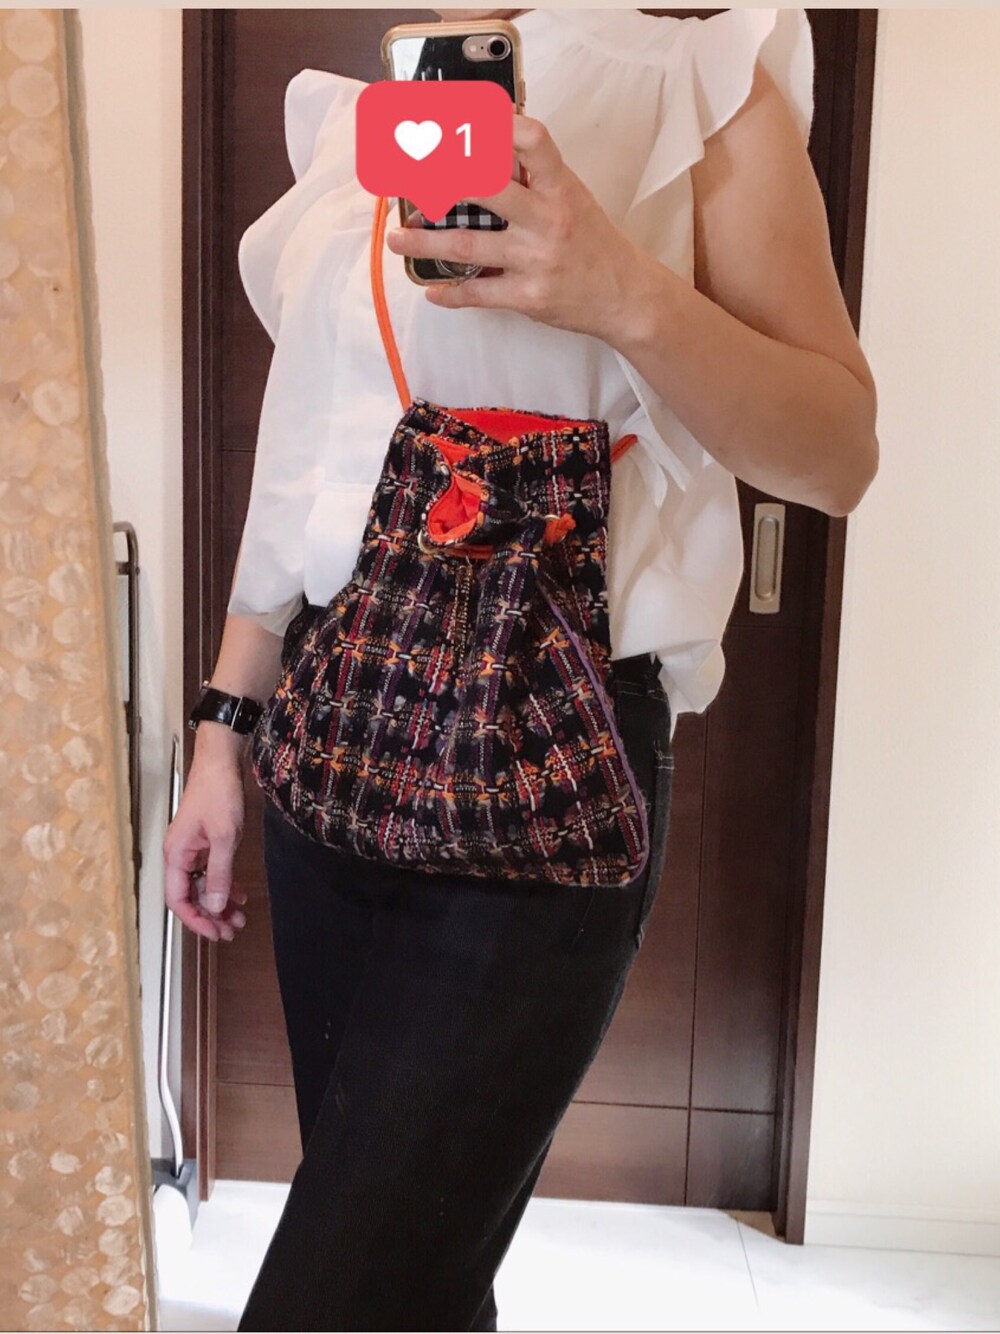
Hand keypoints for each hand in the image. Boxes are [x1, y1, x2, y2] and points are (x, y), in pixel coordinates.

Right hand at [162, 752, 248, 942]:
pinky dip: (224, 884)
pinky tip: (240, 895)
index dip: (195, 919)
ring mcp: (193, 849)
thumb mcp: (224, 837)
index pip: (177, 899)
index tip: (215, 933)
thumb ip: (219, 873)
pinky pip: (212, 871)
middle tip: (232, 931)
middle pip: (190, 896)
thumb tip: (215, 907)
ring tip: (239, 919)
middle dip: (211, 915)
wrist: (222, 761)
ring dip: (220, 903)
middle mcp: (180, 855)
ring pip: (203, 886)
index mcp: (176, 855)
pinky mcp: (206, 842)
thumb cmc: (219, 793)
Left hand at [385, 113, 650, 343]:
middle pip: (486, 189)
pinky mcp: (530, 297)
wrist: (626, 297)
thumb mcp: (572, 197)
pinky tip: (432, 290)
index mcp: (560, 187)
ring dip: (425, 242)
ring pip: (468, 246)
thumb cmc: (593, 243)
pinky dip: (451, 294)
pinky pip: (480, 294)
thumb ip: (533, 176)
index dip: (496, 125)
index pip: (532, 140)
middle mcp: (548, 219)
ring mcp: (537, 260)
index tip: (457, 120)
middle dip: (439, 180)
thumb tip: (484, 147)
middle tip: (405, 176)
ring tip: (397, 237)